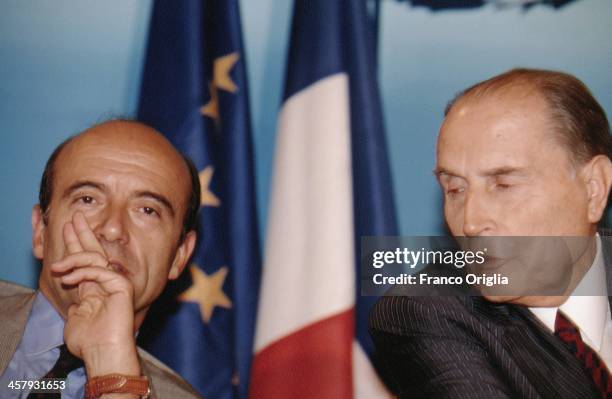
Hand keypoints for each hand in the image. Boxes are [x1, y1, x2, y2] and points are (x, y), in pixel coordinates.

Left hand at [51, 212, 140, 377]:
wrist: (102, 351)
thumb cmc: (89, 339)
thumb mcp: (75, 316)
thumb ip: (78, 301)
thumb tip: (75, 292)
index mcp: (98, 288)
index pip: (87, 260)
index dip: (77, 244)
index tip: (69, 228)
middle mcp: (109, 282)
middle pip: (95, 251)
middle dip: (82, 234)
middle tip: (74, 217)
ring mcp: (117, 283)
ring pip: (95, 259)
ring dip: (73, 259)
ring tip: (57, 267)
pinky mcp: (122, 286)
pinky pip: (100, 270)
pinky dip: (83, 272)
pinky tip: (69, 278)